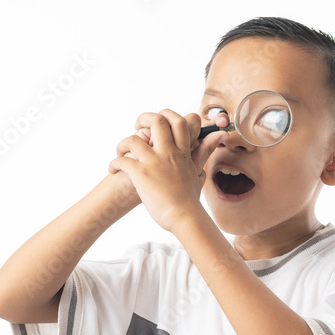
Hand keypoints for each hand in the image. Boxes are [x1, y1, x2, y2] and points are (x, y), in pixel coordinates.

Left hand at [108, 109, 227, 231]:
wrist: (185, 218)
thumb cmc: (190, 199)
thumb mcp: (199, 171)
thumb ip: (204, 150)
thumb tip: (220, 134)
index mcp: (182, 152)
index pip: (181, 121)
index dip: (170, 117)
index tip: (163, 125)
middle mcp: (169, 153)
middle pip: (157, 120)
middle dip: (144, 118)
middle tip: (138, 126)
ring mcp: (154, 163)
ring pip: (133, 139)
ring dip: (123, 143)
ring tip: (122, 151)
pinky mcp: (141, 174)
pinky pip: (122, 161)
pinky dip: (114, 164)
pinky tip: (114, 170)